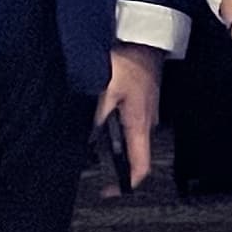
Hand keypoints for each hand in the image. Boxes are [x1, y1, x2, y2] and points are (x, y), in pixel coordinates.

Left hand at [95, 44, 164, 190]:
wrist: (146, 39)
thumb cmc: (129, 62)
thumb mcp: (106, 89)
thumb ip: (96, 116)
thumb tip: (85, 140)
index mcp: (139, 125)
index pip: (140, 166)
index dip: (125, 185)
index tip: (106, 192)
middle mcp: (146, 123)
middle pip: (131, 155)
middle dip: (110, 163)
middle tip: (85, 163)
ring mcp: (145, 112)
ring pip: (127, 139)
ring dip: (108, 143)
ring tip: (85, 139)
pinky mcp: (141, 102)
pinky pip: (127, 124)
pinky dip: (111, 128)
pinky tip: (96, 118)